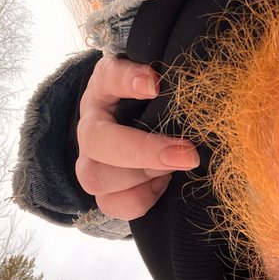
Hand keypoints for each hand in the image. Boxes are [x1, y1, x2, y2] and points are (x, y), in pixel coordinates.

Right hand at [76, 57, 199, 220]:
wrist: (137, 125)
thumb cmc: (152, 98)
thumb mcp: (157, 80)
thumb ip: (169, 75)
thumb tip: (181, 82)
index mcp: (104, 87)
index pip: (108, 76)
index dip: (127, 80)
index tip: (155, 85)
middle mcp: (91, 124)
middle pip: (95, 140)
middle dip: (142, 150)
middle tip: (187, 154)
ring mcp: (90, 160)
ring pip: (95, 177)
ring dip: (141, 176)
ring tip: (174, 168)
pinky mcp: (103, 191)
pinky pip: (111, 204)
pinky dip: (141, 198)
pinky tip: (162, 182)